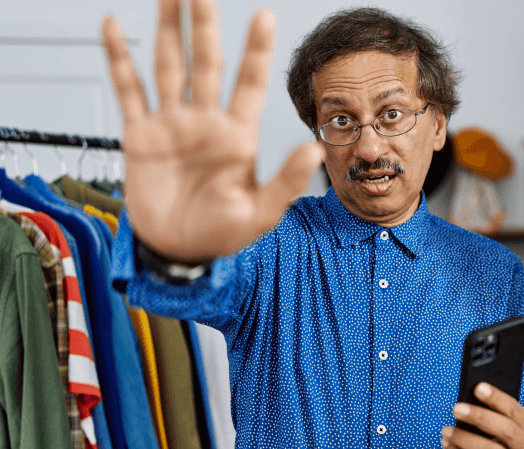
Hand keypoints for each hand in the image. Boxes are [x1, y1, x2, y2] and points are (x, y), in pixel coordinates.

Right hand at [101, 0, 323, 263]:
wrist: (179, 253)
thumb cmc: (222, 236)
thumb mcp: (261, 213)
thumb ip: (287, 181)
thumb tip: (314, 149)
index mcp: (238, 137)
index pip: (249, 84)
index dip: (256, 51)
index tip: (264, 16)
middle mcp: (206, 122)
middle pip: (206, 63)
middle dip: (205, 25)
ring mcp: (173, 125)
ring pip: (169, 66)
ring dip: (168, 30)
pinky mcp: (141, 136)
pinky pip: (129, 90)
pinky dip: (119, 58)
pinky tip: (112, 26)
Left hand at [441, 383, 523, 448]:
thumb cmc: (498, 437)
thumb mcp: (502, 423)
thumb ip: (492, 412)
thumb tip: (469, 400)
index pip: (514, 410)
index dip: (497, 398)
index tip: (478, 387)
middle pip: (506, 430)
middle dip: (480, 417)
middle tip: (456, 408)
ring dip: (464, 439)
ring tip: (446, 430)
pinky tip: (447, 445)